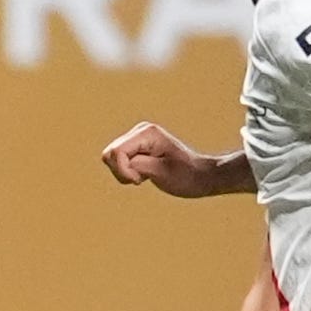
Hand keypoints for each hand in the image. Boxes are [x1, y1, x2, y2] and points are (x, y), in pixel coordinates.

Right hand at [102, 123, 218, 196]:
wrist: (200, 176)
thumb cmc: (186, 176)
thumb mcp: (161, 173)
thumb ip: (135, 164)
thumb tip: (115, 157)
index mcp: (147, 133)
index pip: (116, 152)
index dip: (123, 171)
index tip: (141, 180)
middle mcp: (140, 130)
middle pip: (110, 154)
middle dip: (121, 172)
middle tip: (142, 179)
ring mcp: (137, 137)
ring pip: (111, 158)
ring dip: (124, 173)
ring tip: (145, 176)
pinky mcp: (136, 146)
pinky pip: (117, 161)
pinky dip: (126, 172)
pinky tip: (143, 173)